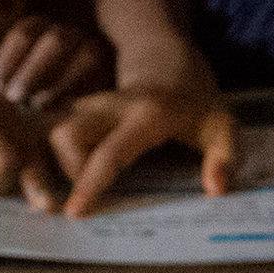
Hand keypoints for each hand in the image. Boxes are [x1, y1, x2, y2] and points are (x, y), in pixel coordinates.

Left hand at [0, 15, 109, 112]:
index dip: (8, 58)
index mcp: (42, 30)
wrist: (63, 125)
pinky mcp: (114, 77)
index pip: (26, 31)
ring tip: (38, 108)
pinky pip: (104, 80)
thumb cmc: (24, 100)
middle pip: (56, 40)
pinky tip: (64, 115)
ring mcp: (97, 54)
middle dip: (32, 70)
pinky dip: (83, 96)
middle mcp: (72, 36)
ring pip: (87, 55)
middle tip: (14, 98)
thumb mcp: (4, 83)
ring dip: (59, 84)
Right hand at [46, 83, 237, 216]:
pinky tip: (59, 171)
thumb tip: (217, 190)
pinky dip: (47, 151)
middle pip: (65, 134)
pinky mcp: (76, 107)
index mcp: (147, 114)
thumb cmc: (196, 102)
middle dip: (65, 171)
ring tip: (71, 187)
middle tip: (85, 196)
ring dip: (53, 161)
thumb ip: (226, 158)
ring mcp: (89, 103)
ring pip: (52, 129)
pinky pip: (50, 128)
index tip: (75, 212)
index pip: (110, 151)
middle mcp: (111, 106)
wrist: (168, 60)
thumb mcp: (223, 127)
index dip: (89, 183)